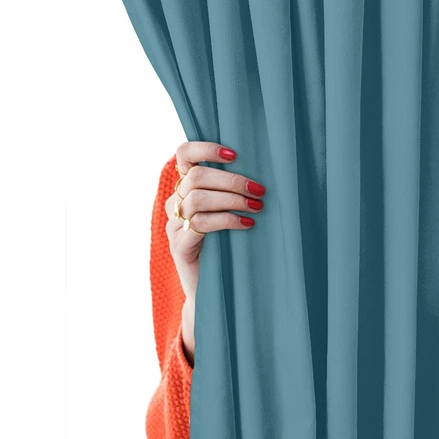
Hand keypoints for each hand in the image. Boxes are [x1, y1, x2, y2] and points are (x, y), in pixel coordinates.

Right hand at [164, 141, 265, 363]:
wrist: (213, 290)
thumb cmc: (229, 245)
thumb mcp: (229, 211)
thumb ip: (233, 190)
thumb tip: (264, 169)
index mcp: (186, 187)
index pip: (183, 154)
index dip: (205, 148)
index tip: (234, 155)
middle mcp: (175, 202)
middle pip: (196, 177)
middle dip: (231, 180)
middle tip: (259, 190)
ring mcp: (174, 224)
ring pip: (198, 198)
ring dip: (232, 200)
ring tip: (257, 207)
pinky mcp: (179, 245)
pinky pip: (200, 224)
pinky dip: (226, 220)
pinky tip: (247, 225)